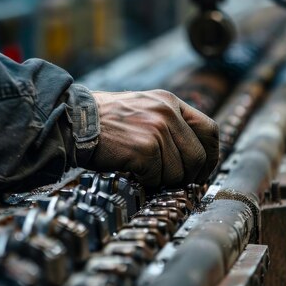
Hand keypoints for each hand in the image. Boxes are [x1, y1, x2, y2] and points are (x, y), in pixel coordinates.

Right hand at [85, 90, 218, 186]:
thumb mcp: (142, 108)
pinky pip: (158, 177)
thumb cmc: (104, 121)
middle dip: (189, 176)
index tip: (203, 170)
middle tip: (175, 183)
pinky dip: (146, 181)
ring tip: (144, 172)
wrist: (74, 121)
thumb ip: (168, 123)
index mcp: (169, 102)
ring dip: (162, 180)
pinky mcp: (144, 149)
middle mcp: (167, 113)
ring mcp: (157, 131)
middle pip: (198, 157)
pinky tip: (132, 172)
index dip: (211, 155)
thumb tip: (192, 155)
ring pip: (178, 172)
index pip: (209, 129)